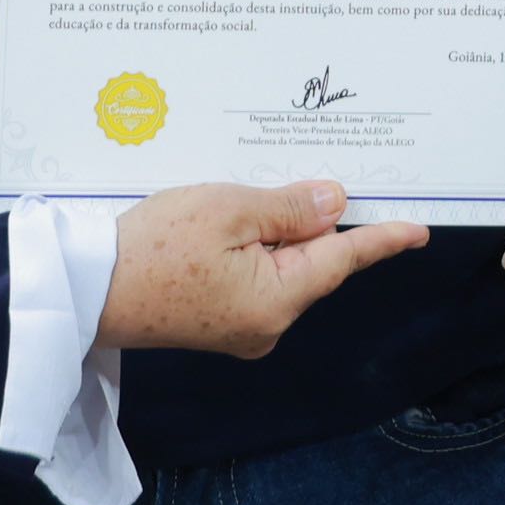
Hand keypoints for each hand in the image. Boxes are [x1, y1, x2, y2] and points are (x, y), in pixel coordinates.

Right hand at [97, 180, 425, 357]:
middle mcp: (266, 325)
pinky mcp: (215, 322)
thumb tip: (336, 205)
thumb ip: (291, 208)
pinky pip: (254, 277)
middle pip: (312, 262)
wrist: (85, 290)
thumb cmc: (154, 247)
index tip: (419, 231)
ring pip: (281, 268)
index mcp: (278, 299)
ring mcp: (240, 328)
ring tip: (253, 195)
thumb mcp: (230, 209)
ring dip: (278, 232)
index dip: (382, 239)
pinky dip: (253, 248)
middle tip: (314, 176)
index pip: (344, 260)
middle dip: (313, 221)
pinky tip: (234, 221)